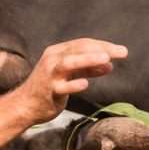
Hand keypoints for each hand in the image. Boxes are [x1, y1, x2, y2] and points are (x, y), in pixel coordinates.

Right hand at [11, 38, 127, 123]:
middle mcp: (53, 59)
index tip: (121, 51)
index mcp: (58, 52)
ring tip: (106, 60)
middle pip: (79, 50)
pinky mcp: (48, 91)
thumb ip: (88, 69)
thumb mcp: (69, 75)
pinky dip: (73, 84)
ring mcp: (49, 75)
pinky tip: (85, 84)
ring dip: (87, 60)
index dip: (103, 46)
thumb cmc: (49, 88)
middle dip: (102, 50)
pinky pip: (62, 87)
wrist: (25, 105)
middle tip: (122, 53)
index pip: (83, 44)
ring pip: (69, 63)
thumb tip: (110, 65)